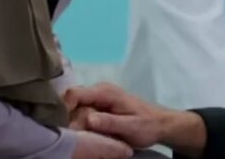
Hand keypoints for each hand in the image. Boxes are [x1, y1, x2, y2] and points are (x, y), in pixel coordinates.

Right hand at [64, 83, 205, 155]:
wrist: (159, 124)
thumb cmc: (146, 125)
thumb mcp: (130, 127)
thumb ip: (109, 122)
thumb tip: (88, 119)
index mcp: (105, 92)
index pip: (74, 94)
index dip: (65, 108)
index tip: (66, 126)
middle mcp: (98, 90)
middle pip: (72, 102)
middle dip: (71, 118)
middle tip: (81, 134)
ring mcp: (97, 97)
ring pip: (75, 107)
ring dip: (76, 121)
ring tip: (86, 134)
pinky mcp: (97, 105)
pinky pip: (81, 111)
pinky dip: (81, 122)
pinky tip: (88, 132)